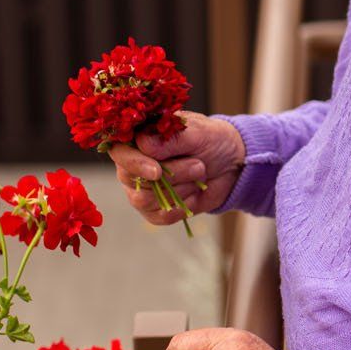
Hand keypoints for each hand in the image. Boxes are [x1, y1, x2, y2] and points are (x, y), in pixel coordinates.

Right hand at [108, 113, 245, 225]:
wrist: (231, 164)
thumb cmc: (211, 139)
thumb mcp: (198, 133)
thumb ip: (171, 138)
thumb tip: (143, 143)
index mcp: (138, 139)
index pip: (119, 152)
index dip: (134, 163)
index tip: (157, 172)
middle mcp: (133, 165)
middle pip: (131, 178)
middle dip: (170, 175)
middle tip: (199, 165)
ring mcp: (142, 190)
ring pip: (144, 200)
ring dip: (179, 189)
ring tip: (200, 172)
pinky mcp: (155, 210)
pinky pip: (160, 217)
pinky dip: (182, 206)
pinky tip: (194, 192)